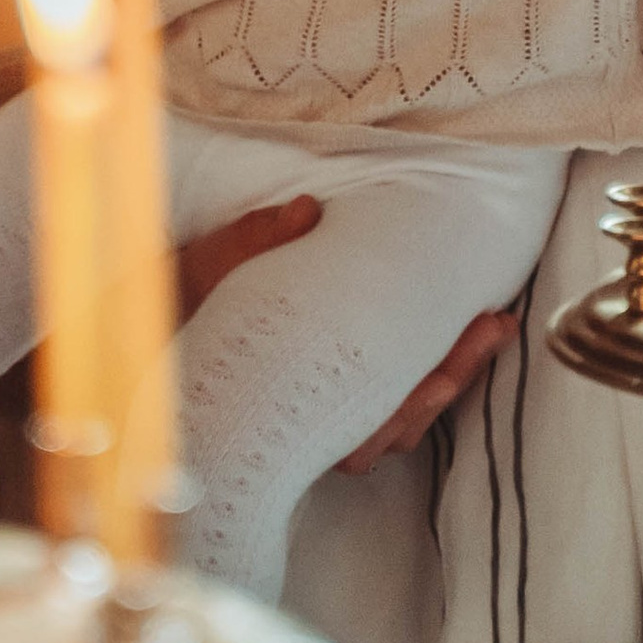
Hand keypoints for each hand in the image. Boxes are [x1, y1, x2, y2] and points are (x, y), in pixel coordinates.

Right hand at [171, 193, 521, 475]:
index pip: (381, 401)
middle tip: (494, 325)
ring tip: (487, 333)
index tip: (479, 325)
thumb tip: (310, 210)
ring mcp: (319, 432)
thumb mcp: (218, 266)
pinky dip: (416, 395)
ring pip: (397, 427)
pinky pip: (382, 423)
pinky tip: (448, 358)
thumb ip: (261, 241)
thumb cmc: (190, 304)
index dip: (438, 371)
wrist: (148, 336)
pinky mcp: (323, 422)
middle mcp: (312, 429)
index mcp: (294, 396)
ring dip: (445, 382)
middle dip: (455, 371)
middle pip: (402, 418)